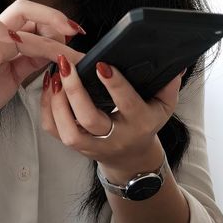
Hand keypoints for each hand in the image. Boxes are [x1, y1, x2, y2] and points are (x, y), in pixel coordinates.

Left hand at [40, 57, 183, 179]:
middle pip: (89, 117)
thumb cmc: (145, 124)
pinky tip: (49, 86)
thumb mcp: (163, 107)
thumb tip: (174, 63)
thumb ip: (168, 85)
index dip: (114, 84)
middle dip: (75, 89)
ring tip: (55, 74)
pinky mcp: (74, 146)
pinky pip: (54, 129)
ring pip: (67, 128)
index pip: (125, 103)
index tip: (101, 64)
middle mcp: (113, 137)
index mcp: (138, 123)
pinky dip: (47, 108)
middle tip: (66, 64)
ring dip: (56, 100)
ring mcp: (91, 145)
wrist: (130, 158)